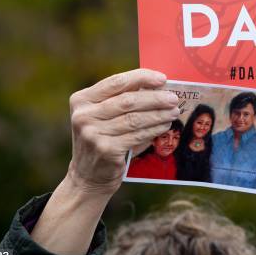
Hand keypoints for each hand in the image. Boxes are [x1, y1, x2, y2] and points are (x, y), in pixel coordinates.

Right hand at [30, 68, 178, 254]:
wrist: (87, 177)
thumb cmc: (102, 139)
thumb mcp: (101, 116)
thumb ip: (121, 100)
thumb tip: (157, 86)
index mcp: (81, 100)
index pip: (116, 82)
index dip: (141, 77)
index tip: (162, 78)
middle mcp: (83, 115)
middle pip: (128, 100)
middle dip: (155, 98)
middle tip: (173, 98)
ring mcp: (93, 133)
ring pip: (135, 119)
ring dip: (158, 114)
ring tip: (174, 112)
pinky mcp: (106, 149)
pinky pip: (137, 135)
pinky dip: (154, 129)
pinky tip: (165, 126)